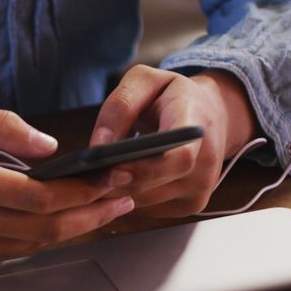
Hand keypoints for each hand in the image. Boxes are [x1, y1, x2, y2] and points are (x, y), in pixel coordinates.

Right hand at [0, 103, 135, 263]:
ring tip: (103, 213)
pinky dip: (38, 238)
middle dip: (92, 216)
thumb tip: (49, 146)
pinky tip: (58, 223)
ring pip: (31, 245)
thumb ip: (0, 127)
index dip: (83, 192)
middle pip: (45, 229)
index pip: (40, 197)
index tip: (112, 180)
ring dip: (72, 231)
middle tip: (124, 202)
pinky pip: (8, 250)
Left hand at [90, 65, 258, 216]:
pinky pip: (150, 209)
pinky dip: (126, 199)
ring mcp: (201, 187)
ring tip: (89, 180)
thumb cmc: (171, 95)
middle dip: (116, 183)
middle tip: (82, 178)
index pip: (179, 157)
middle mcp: (207, 161)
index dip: (143, 169)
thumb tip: (99, 144)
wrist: (209, 113)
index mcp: (197, 125)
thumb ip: (121, 106)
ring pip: (147, 201)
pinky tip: (110, 185)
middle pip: (156, 185)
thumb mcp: (146, 81)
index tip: (109, 170)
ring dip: (116, 194)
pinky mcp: (191, 204)